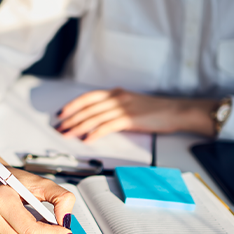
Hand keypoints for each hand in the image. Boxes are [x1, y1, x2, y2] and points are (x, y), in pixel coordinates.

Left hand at [55, 88, 216, 140]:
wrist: (175, 111)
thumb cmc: (153, 110)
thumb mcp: (130, 103)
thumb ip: (114, 107)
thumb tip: (98, 117)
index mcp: (115, 94)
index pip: (87, 98)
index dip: (71, 105)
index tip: (60, 113)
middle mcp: (116, 98)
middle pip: (87, 108)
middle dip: (70, 119)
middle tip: (59, 128)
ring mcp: (123, 108)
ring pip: (94, 117)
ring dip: (78, 127)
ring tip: (67, 134)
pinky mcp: (130, 119)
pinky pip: (108, 126)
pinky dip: (95, 133)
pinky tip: (86, 139)